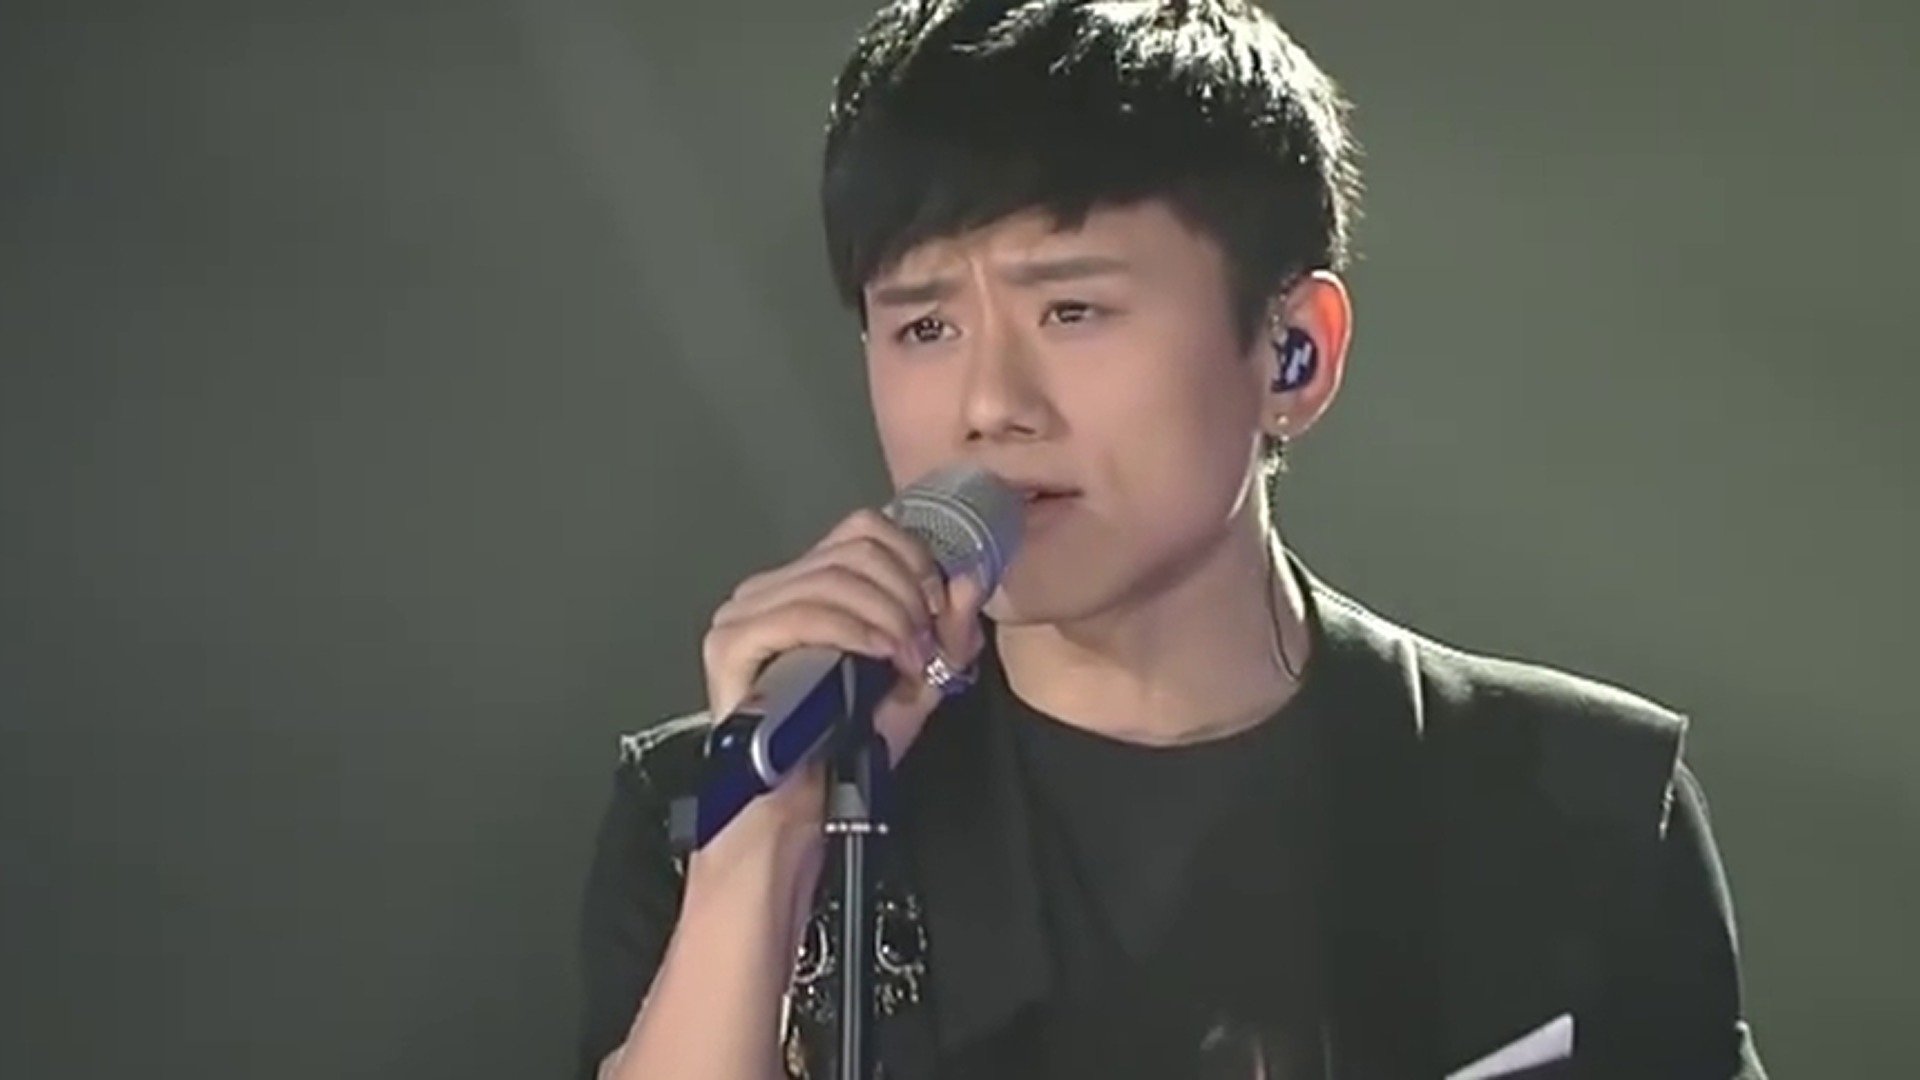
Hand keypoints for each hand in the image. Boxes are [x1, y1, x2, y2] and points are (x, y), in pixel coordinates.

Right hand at [698, 508, 990, 838]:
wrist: (801, 803)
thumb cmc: (849, 744)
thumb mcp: (918, 682)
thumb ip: (948, 632)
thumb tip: (968, 579)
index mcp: (808, 583)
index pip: (864, 529)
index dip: (913, 561)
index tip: (937, 610)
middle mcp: (771, 586)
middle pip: (855, 552)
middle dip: (906, 595)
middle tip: (924, 645)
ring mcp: (744, 610)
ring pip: (833, 577)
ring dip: (887, 617)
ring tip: (907, 660)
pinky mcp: (731, 642)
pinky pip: (799, 613)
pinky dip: (850, 629)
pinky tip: (877, 655)